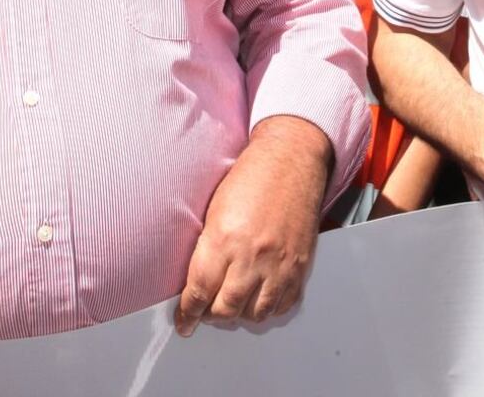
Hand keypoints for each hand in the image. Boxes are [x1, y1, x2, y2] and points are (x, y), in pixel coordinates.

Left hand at [175, 116, 330, 334]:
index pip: (200, 290)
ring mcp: (279, 266)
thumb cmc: (249, 178)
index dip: (188, 312)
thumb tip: (197, 280)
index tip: (183, 323)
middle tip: (204, 311)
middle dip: (211, 316)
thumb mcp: (214, 208)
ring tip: (231, 303)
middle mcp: (252, 257)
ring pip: (255, 314)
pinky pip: (281, 306)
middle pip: (226, 310)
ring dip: (239, 314)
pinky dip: (267, 308)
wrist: (290, 161)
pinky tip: (257, 298)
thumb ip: (208, 247)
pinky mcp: (299, 268)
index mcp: (224, 239)